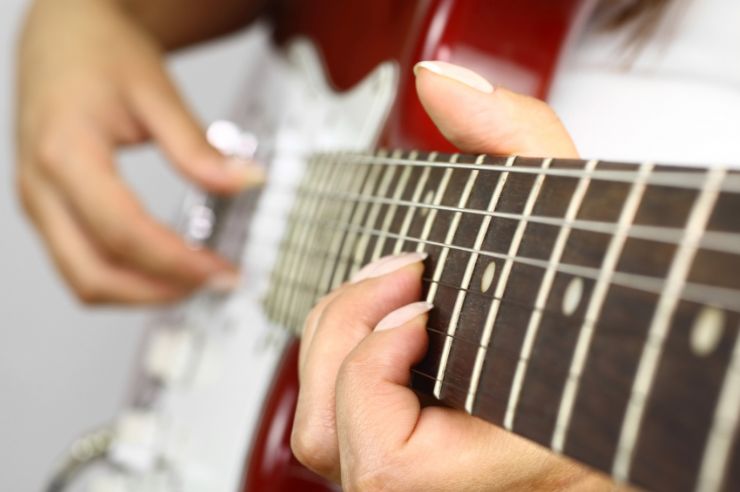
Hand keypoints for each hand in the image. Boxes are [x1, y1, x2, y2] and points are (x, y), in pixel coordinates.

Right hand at [15, 0, 261, 303]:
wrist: (63, 32)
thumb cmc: (100, 50)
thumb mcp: (157, 92)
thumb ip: (197, 147)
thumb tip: (245, 182)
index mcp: (65, 154)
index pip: (124, 233)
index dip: (178, 263)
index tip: (222, 271)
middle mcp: (41, 187)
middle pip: (93, 275)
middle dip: (159, 293)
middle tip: (214, 284)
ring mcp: (39, 202)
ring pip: (83, 279)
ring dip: (141, 293)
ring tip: (195, 280)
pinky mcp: (48, 208)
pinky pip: (80, 263)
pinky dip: (124, 278)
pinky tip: (165, 267)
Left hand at [292, 61, 620, 489]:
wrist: (644, 362)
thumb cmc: (619, 312)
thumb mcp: (576, 216)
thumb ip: (515, 143)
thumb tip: (439, 83)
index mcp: (516, 463)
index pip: (390, 467)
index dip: (373, 376)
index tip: (420, 303)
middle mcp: (467, 487)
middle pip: (335, 445)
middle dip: (343, 339)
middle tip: (397, 278)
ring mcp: (440, 479)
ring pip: (331, 440)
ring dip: (339, 348)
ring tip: (392, 295)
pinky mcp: (424, 458)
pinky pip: (350, 424)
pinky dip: (353, 363)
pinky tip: (396, 322)